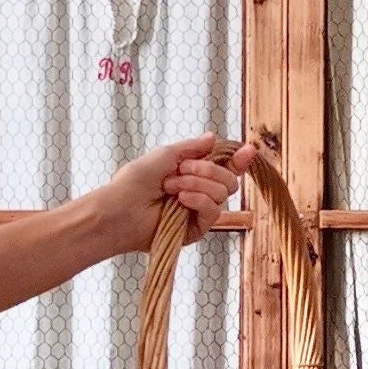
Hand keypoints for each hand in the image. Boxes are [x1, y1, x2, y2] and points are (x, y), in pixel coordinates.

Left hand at [92, 135, 256, 258]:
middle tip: (181, 169)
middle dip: (208, 170)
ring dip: (198, 183)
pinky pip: (214, 212)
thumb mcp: (166, 155)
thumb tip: (213, 137)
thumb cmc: (134, 182)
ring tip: (171, 186)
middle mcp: (198, 193)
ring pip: (223, 194)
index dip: (238, 159)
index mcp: (192, 175)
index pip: (223, 168)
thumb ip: (193, 148)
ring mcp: (197, 213)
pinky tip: (182, 199)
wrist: (119, 209)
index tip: (248, 150)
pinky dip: (199, 200)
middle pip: (229, 181)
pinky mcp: (194, 231)